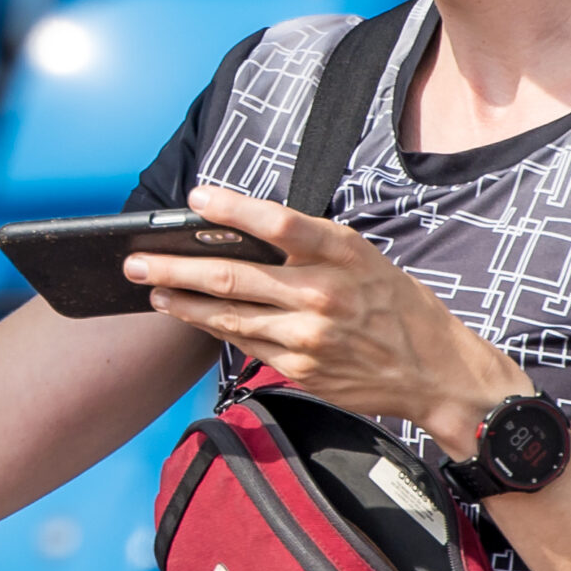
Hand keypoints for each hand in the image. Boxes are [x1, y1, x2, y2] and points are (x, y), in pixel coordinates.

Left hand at [127, 184, 528, 456]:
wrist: (436, 372)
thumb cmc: (397, 306)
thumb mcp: (364, 260)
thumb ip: (310, 248)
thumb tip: (243, 233)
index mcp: (342, 252)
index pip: (277, 222)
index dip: (231, 208)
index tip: (194, 198)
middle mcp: (322, 291)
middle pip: (233, 273)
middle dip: (175, 265)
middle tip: (134, 259)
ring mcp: (308, 334)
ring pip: (228, 313)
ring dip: (182, 300)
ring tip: (151, 287)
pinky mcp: (300, 367)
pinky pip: (244, 343)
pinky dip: (211, 327)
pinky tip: (188, 315)